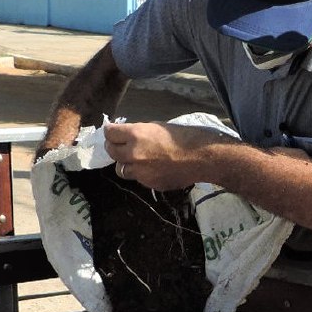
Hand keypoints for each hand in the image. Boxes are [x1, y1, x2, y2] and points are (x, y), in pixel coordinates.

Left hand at [103, 121, 217, 189]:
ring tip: (137, 160)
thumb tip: (127, 135)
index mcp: (136, 135)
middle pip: (111, 151)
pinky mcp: (149, 184)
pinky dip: (142, 173)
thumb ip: (139, 132)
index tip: (113, 131)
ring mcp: (140, 171)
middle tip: (120, 144)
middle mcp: (133, 153)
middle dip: (114, 146)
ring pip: (121, 169)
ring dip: (126, 163)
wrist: (202, 157)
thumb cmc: (184, 136)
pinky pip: (138, 178)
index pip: (109, 133)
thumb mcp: (158, 127)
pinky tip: (154, 168)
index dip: (111, 131)